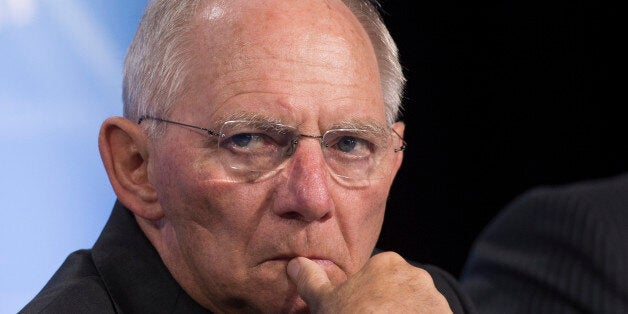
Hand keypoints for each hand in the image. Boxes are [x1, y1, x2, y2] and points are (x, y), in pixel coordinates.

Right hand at [287, 251, 451, 312]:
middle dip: (387, 307)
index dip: (364, 297)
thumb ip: (312, 280)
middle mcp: (415, 275)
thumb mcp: (326, 302)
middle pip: (398, 291)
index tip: (357, 312)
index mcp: (387, 263)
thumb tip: (295, 264)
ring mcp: (435, 299)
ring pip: (416, 308)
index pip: (376, 277)